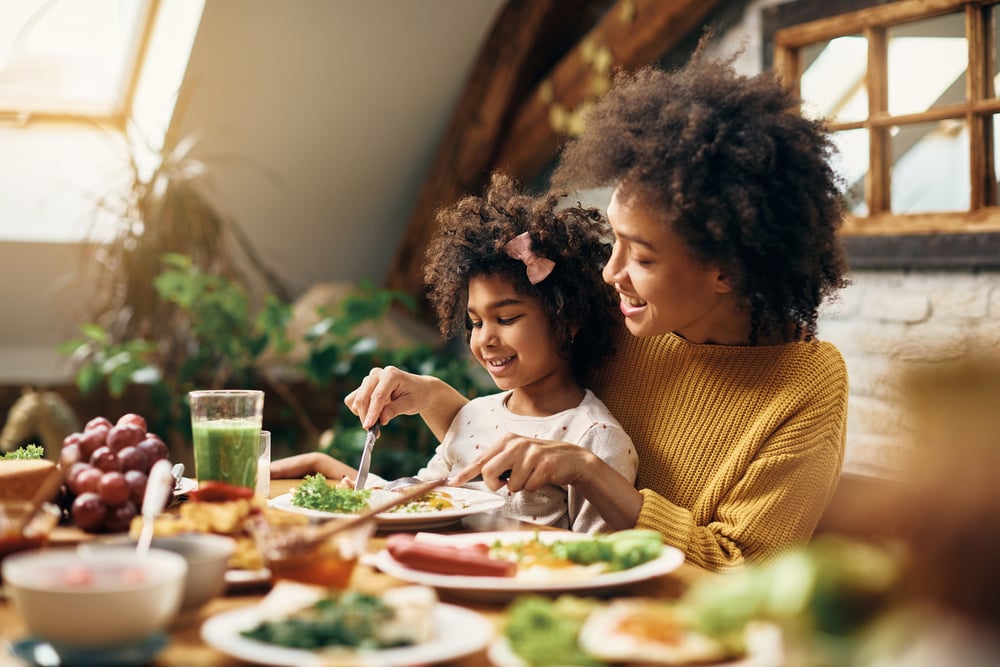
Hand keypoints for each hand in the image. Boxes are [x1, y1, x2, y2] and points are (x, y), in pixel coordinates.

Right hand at [344, 366, 430, 428]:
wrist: (419, 389)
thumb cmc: (417, 395)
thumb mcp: (411, 404)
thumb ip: (395, 410)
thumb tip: (381, 420)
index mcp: (391, 374)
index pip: (378, 396)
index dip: (372, 412)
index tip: (368, 427)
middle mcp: (377, 374)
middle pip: (363, 397)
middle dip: (365, 416)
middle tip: (373, 433)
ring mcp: (369, 379)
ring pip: (356, 400)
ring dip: (363, 415)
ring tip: (377, 424)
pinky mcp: (363, 387)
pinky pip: (353, 400)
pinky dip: (359, 411)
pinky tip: (373, 415)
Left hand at [449, 432, 594, 492]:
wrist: (570, 458)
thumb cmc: (537, 460)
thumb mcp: (516, 454)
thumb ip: (498, 462)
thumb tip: (476, 475)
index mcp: (507, 440)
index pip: (481, 459)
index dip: (465, 473)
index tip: (452, 482)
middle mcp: (517, 444)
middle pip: (489, 473)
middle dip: (494, 484)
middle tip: (505, 484)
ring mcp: (532, 453)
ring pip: (512, 485)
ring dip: (520, 487)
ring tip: (530, 476)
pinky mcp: (545, 465)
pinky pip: (530, 487)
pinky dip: (534, 487)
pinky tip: (542, 477)